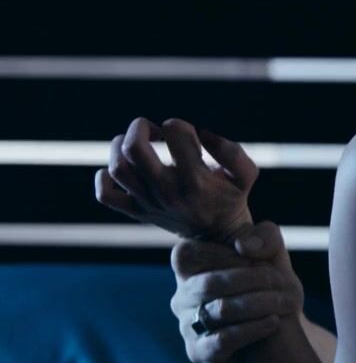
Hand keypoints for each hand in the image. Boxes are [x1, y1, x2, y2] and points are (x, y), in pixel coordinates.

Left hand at [95, 117, 258, 242]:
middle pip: (134, 148)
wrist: (218, 236)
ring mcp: (149, 203)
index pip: (175, 134)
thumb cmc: (231, 197)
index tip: (185, 134)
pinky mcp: (138, 211)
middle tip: (152, 130)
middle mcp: (168, 191)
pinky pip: (107, 196)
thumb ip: (233, 152)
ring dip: (120, 146)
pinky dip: (103, 179)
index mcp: (195, 179)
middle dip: (139, 127)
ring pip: (118, 168)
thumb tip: (204, 135)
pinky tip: (115, 171)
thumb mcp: (245, 175)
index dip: (178, 126)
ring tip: (135, 143)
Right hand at [170, 221, 303, 362]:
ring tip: (286, 303)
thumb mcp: (273, 254)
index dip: (226, 254)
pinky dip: (253, 328)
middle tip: (283, 283)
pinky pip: (222, 340)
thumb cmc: (270, 285)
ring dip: (260, 304)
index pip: (188, 253)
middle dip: (253, 280)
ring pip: (220, 310)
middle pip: (209, 283)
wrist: (282, 329)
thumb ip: (264, 237)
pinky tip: (274, 322)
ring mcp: (187, 326)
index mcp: (189, 268)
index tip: (261, 259)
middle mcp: (181, 296)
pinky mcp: (198, 353)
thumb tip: (242, 246)